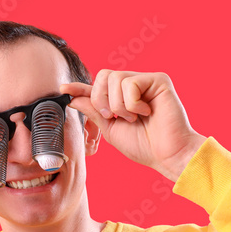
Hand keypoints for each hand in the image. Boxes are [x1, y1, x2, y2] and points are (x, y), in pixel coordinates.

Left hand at [60, 70, 204, 181]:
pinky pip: (131, 83)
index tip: (63, 90)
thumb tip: (74, 99)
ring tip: (135, 118)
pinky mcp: (159, 80)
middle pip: (103, 76)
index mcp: (123, 97)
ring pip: (115, 79)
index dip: (80, 88)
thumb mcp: (111, 129)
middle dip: (102, 99)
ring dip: (119, 105)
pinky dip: (133, 103)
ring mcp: (147, 81)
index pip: (98, 87)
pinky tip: (147, 112)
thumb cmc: (144, 146)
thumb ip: (94, 112)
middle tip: (113, 117)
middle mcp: (135, 85)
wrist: (167, 155)